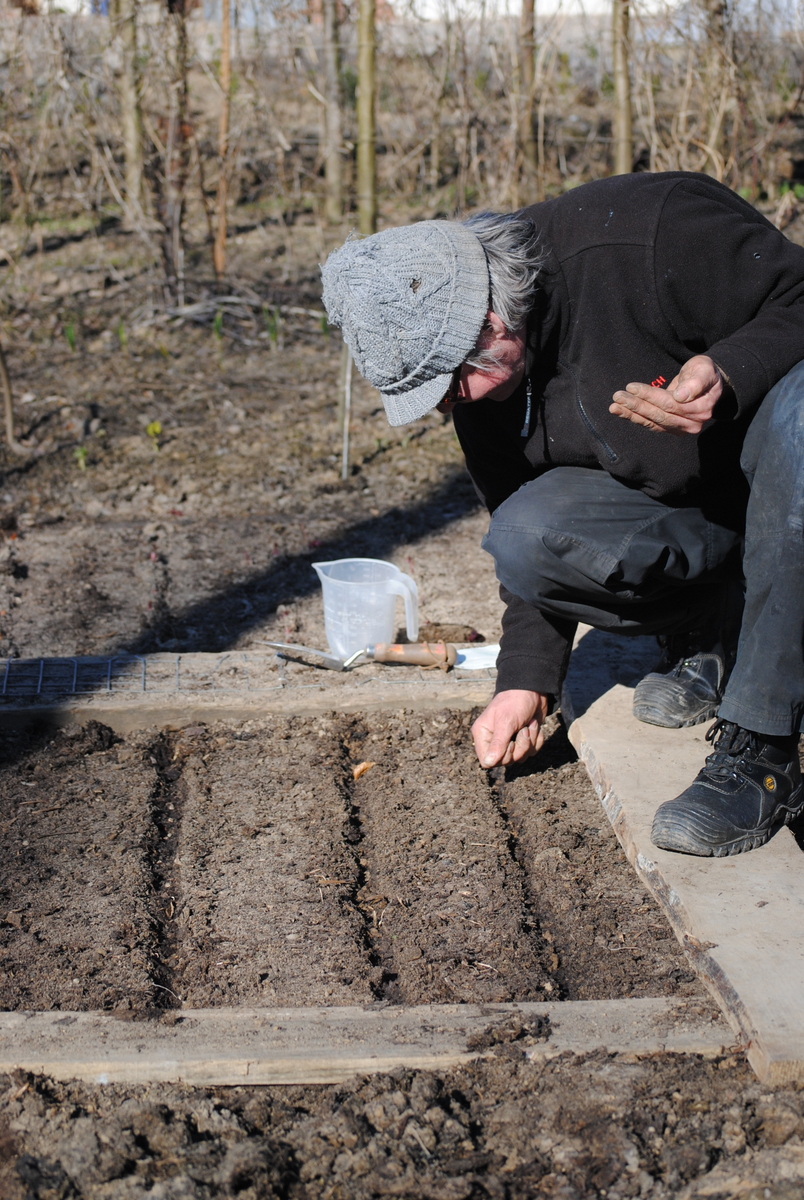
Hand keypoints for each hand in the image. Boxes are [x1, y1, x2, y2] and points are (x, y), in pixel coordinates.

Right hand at [471, 689, 548, 767]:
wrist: (534, 690)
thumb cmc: (516, 702)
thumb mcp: (506, 722)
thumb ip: (498, 744)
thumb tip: (488, 763)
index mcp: (483, 734)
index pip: (486, 761)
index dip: (501, 757)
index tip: (510, 744)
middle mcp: (494, 739)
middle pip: (506, 761)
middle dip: (520, 747)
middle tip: (523, 730)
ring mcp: (509, 740)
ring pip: (520, 757)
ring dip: (530, 741)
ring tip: (529, 724)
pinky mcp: (522, 739)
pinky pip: (531, 752)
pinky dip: (537, 739)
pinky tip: (535, 725)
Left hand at [609, 355, 724, 434]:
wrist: (708, 382)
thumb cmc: (704, 373)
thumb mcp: (704, 370)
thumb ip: (695, 382)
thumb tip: (681, 396)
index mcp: (701, 408)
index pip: (670, 404)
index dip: (650, 396)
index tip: (632, 387)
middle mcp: (692, 423)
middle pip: (659, 415)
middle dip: (637, 405)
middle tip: (617, 396)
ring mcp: (681, 428)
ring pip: (652, 422)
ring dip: (631, 414)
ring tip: (614, 406)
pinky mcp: (671, 428)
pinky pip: (650, 424)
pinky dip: (634, 418)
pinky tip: (620, 411)